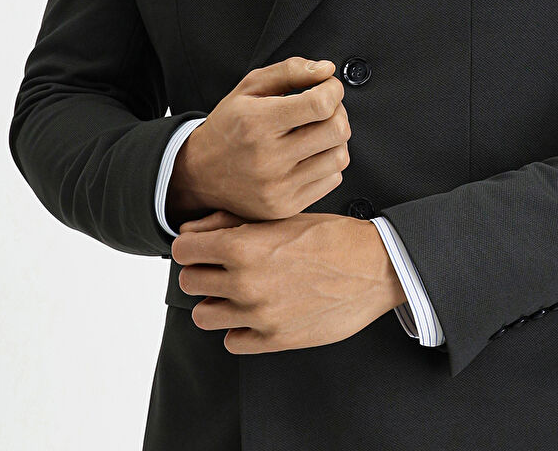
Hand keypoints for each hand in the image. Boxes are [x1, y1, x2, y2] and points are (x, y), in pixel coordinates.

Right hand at [168, 57, 350, 223]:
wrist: (199, 173)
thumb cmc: (228, 126)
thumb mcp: (249, 87)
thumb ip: (289, 71)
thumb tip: (327, 69)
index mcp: (258, 122)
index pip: (320, 104)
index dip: (333, 90)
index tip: (328, 87)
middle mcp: (268, 157)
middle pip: (337, 130)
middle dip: (339, 112)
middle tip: (324, 110)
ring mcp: (277, 187)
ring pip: (339, 156)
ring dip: (335, 140)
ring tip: (317, 133)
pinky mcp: (285, 207)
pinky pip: (332, 180)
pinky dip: (328, 164)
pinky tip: (309, 156)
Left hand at [171, 208, 406, 352]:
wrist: (374, 267)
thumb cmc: (331, 236)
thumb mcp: (281, 217)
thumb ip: (231, 222)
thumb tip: (193, 229)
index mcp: (244, 246)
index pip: (183, 250)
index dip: (190, 245)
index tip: (199, 247)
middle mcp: (245, 283)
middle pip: (189, 282)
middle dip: (201, 271)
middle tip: (219, 267)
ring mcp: (259, 315)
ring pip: (204, 316)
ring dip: (216, 302)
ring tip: (236, 292)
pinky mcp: (275, 339)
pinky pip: (232, 341)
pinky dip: (238, 329)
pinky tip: (255, 313)